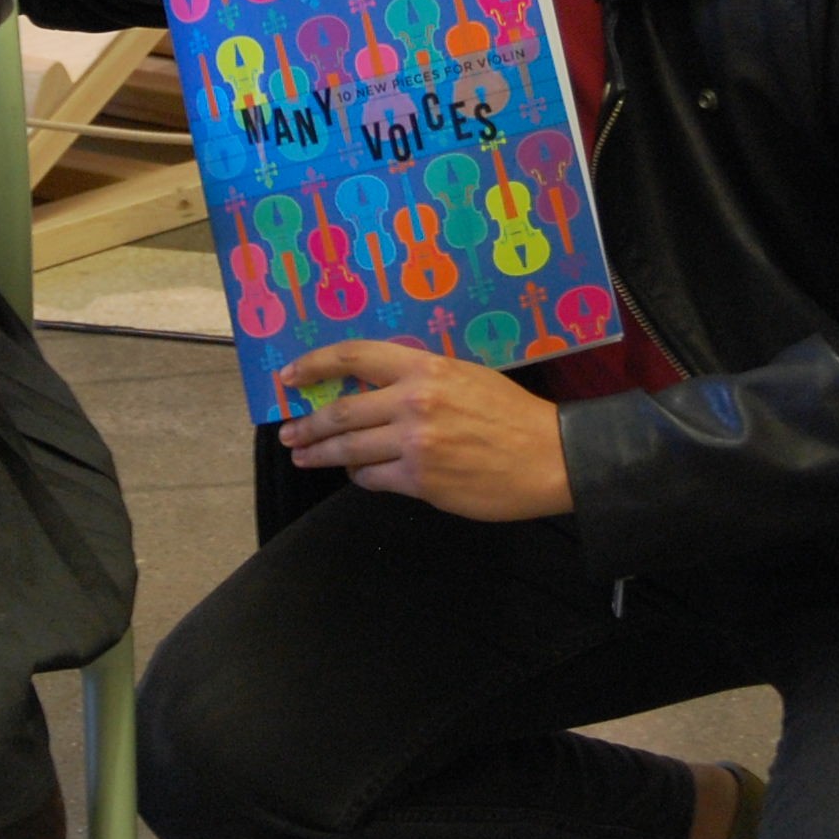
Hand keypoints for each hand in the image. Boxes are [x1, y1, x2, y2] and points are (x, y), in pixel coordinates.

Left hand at [277, 340, 572, 520]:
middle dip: (308, 424)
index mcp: (425, 367)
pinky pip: (374, 479)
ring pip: (349, 449)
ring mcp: (415, 444)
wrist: (551, 457)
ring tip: (303, 456)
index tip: (290, 376)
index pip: (354, 356)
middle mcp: (414, 402)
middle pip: (341, 411)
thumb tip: (373, 390)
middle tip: (287, 432)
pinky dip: (361, 477)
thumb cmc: (512, 414)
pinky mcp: (421, 481)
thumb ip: (419, 379)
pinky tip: (357, 476)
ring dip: (320, 454)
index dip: (314, 364)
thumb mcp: (466, 376)